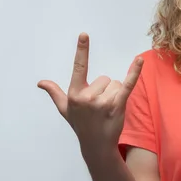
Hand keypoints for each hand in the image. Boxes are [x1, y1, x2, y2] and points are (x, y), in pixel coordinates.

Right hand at [37, 33, 142, 156]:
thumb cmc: (81, 125)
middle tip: (100, 107)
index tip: (84, 34)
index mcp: (75, 94)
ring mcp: (103, 102)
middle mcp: (87, 97)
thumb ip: (55, 93)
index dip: (82, 50)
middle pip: (105, 78)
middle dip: (105, 90)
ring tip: (108, 110)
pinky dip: (134, 72)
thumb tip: (41, 82)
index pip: (79, 67)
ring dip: (115, 94)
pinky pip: (128, 84)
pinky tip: (139, 60)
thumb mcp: (65, 109)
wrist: (96, 145)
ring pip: (116, 84)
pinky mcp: (118, 106)